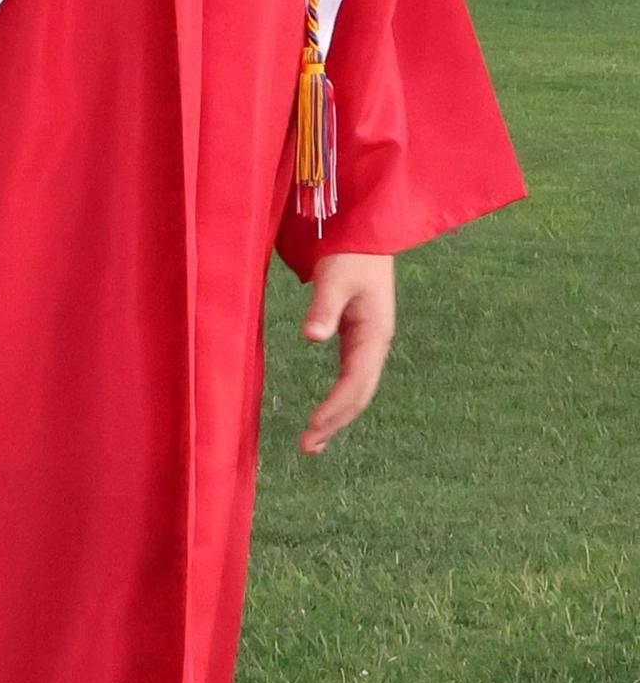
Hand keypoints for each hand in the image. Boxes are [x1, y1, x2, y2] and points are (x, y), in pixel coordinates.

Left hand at [299, 252, 395, 455]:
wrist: (367, 235)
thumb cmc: (349, 254)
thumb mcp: (334, 277)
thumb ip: (324, 307)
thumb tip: (312, 337)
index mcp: (374, 334)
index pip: (355, 381)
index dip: (335, 407)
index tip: (313, 426)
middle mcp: (376, 344)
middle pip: (359, 393)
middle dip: (335, 421)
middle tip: (306, 447)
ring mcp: (370, 342)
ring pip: (357, 388)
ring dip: (338, 416)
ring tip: (313, 441)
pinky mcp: (360, 336)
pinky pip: (352, 375)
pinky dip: (339, 397)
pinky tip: (326, 411)